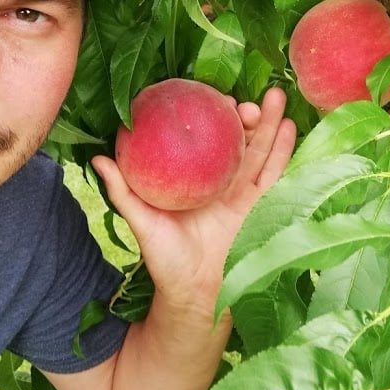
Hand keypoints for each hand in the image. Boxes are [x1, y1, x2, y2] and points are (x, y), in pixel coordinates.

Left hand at [91, 85, 296, 311]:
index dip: (211, 114)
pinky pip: (274, 175)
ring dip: (272, 122)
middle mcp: (220, 178)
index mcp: (194, 176)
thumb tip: (98, 159)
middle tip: (246, 100)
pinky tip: (291, 127)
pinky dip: (284, 151)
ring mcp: (243, 190)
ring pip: (260, 149)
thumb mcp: (142, 221)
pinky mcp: (261, 206)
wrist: (194, 293)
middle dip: (246, 113)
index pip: (205, 137)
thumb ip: (123, 191)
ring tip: (277, 96)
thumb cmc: (165, 258)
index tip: (213, 97)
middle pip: (237, 138)